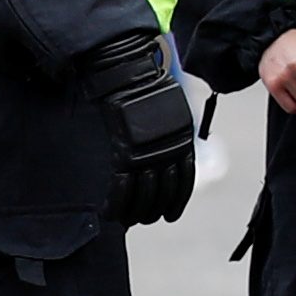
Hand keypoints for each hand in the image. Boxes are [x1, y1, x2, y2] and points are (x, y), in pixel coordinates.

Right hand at [94, 34, 196, 226]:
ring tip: (130, 220)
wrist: (130, 75)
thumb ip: (172, 131)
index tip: (171, 214)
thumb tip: (170, 144)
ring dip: (136, 211)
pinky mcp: (124, 152)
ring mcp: (146, 153)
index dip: (177, 201)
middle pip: (164, 191)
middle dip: (155, 210)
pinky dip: (117, 203)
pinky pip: (122, 187)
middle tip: (148, 219)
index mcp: (183, 140)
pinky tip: (111, 212)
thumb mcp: (173, 110)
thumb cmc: (148, 86)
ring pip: (143, 194)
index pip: (184, 180)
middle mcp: (168, 150)